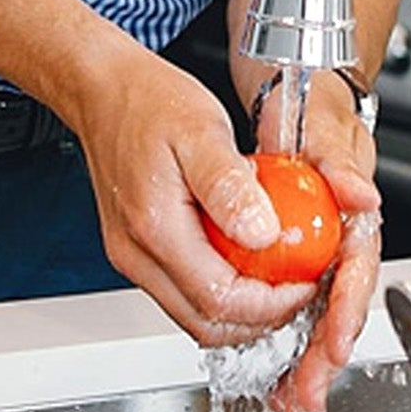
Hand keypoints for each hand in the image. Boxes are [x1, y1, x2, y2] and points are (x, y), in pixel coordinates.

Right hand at [72, 45, 316, 344]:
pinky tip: (250, 258)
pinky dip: (220, 285)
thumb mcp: (204, 130)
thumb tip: (264, 235)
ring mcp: (133, 254)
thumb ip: (231, 187)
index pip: (216, 299)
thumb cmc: (151, 102)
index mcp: (154, 227)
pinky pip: (182, 285)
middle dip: (258, 318)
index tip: (305, 282)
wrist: (106, 90)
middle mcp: (137, 252)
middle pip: (202, 321)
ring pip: (191, 310)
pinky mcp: (138, 247)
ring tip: (283, 277)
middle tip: (300, 289)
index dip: (268, 303)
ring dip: (240, 306)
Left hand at [256, 68, 382, 411]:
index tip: (335, 339)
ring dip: (308, 355)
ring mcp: (319, 240)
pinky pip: (294, 299)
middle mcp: (341, 226)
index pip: (359, 260)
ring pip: (319, 307)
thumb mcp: (321, 122)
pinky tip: (274, 368)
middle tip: (308, 391)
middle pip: (342, 297)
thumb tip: (361, 198)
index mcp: (355, 202)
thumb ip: (341, 162)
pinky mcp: (294, 248)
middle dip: (328, 350)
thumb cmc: (310, 99)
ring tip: (291, 398)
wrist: (290, 83)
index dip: (349, 304)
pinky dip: (285, 336)